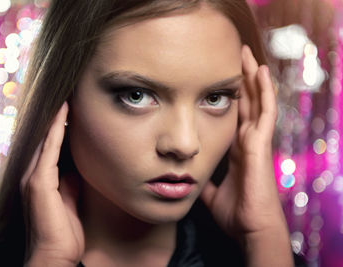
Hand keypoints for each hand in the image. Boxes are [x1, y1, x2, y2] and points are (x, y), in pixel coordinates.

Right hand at [21, 102, 83, 266]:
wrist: (55, 255)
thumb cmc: (63, 231)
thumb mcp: (69, 199)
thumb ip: (70, 181)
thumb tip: (76, 166)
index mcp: (40, 179)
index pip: (49, 146)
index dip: (58, 127)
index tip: (70, 108)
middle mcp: (32, 174)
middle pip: (44, 139)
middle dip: (55, 118)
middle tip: (68, 96)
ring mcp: (33, 178)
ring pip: (45, 139)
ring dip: (55, 118)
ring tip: (66, 97)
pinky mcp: (39, 183)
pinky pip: (50, 149)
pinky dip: (56, 130)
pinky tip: (63, 114)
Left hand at [200, 46, 292, 265]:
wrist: (250, 228)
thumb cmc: (236, 212)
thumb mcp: (211, 190)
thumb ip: (204, 178)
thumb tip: (190, 174)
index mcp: (237, 148)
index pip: (235, 114)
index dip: (231, 95)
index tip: (222, 77)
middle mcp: (248, 140)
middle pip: (246, 102)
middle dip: (241, 79)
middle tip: (235, 55)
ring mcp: (257, 141)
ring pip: (257, 101)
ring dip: (252, 78)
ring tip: (247, 55)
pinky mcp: (261, 144)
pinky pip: (266, 112)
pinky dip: (265, 92)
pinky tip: (262, 72)